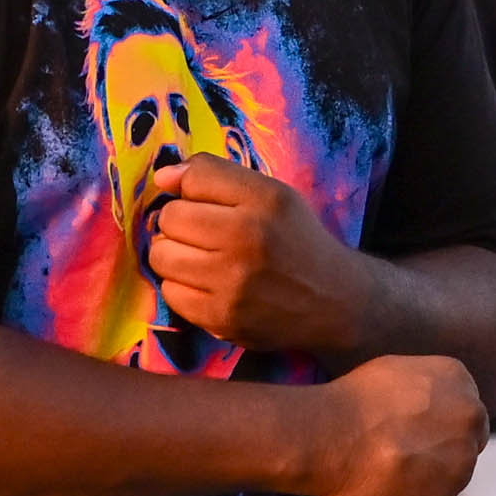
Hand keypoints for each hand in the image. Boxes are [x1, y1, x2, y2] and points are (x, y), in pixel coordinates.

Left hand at [133, 156, 371, 358]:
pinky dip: (182, 288)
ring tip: (201, 260)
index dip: (192, 191)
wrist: (334, 302)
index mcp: (264, 200)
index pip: (194, 179)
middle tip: (205, 236)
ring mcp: (233, 282)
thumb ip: (216, 176)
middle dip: (180, 224)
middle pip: (170, 217)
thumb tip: (161, 177)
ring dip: (174, 256)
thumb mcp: (271, 194)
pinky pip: (169, 293)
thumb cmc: (296, 241)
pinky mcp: (222, 318)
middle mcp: (248, 238)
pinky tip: (207, 286)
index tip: (206, 205)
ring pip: (161, 255)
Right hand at [301, 353, 485, 495]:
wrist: (330, 435)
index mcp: (460, 381)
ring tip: (386, 469)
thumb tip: (431, 412)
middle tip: (400, 450)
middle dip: (440, 449)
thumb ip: (430, 392)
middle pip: (464, 443)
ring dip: (425, 477)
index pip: (464, 410)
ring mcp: (460, 464)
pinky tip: (381, 485)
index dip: (439, 423)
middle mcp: (470, 421)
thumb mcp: (399, 373)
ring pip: (449, 477)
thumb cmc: (353, 399)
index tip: (414, 429)